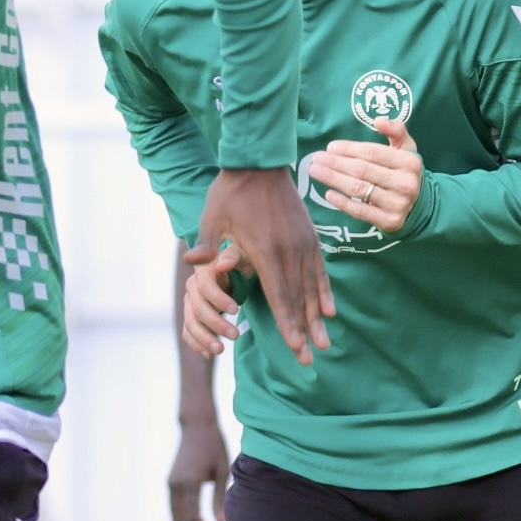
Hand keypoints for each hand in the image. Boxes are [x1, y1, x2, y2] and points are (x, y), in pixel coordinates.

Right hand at [168, 414, 230, 520]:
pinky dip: (185, 517)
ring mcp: (171, 483)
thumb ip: (220, 499)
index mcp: (190, 484)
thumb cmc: (215, 446)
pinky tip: (201, 518)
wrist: (197, 426)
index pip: (193, 519)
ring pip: (175, 516)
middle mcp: (176, 485)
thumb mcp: (222, 472)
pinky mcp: (171, 481)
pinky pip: (175, 507)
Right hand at [180, 249, 243, 359]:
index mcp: (203, 270)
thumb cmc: (242, 261)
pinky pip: (188, 333)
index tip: (236, 310)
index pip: (205, 286)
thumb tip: (222, 264)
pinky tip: (209, 354)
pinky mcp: (191, 316)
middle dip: (216, 324)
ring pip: (191, 323)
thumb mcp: (243, 255)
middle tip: (236, 335)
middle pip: (198, 309)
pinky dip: (196, 345)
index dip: (218, 299)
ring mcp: (189, 303)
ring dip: (204, 339)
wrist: (236, 271)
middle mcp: (192, 286)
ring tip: (221, 350)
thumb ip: (233, 255)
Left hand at [191, 168, 332, 365]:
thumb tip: (191, 262)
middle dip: (303, 331)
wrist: (259, 162)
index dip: (287, 323)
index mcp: (265, 250)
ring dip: (317, 319)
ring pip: (311, 289)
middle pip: (298, 299)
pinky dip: (325, 293)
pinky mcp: (310, 238)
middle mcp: (289, 251)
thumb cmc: (231, 191)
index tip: (294, 347)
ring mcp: (303, 244)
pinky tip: (330, 312)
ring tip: (325, 343)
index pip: (278, 295)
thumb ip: (207, 244)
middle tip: (309, 358)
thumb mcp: (212, 216)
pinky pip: (320, 271)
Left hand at [306, 116, 422, 233]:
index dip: (349, 149)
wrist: (419, 207)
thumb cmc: (405, 173)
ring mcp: (398, 204)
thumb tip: (379, 121)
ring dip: (333, 179)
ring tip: (316, 171)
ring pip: (358, 189)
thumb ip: (396, 130)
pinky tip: (328, 194)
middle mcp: (405, 183)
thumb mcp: (407, 149)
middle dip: (335, 163)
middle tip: (316, 159)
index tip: (330, 147)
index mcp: (409, 162)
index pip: (372, 153)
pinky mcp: (389, 222)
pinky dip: (342, 202)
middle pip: (362, 170)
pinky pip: (361, 211)